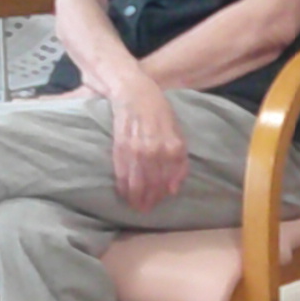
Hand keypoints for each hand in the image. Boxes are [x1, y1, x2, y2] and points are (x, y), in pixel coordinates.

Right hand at [108, 80, 188, 211]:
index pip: (171, 180)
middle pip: (154, 185)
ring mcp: (138, 150)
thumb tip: (174, 188)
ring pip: (138, 183)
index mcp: (174, 147)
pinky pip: (123, 173)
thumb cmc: (158, 110)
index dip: (165, 194)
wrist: (134, 92)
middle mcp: (157, 151)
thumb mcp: (177, 131)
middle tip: (146, 208)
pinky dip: (123, 186)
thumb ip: (179, 159)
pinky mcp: (121, 148)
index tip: (161, 200)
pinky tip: (124, 193)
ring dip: (136, 198)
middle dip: (150, 200)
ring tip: (136, 206)